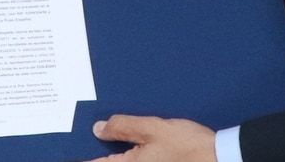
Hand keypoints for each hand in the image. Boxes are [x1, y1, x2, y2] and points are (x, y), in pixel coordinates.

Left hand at [86, 115, 216, 161]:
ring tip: (109, 143)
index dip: (80, 160)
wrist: (219, 159)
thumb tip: (98, 128)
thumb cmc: (188, 145)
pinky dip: (127, 156)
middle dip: (100, 156)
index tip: (66, 155)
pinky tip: (128, 146)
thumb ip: (122, 126)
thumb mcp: (153, 128)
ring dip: (114, 155)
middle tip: (93, 139)